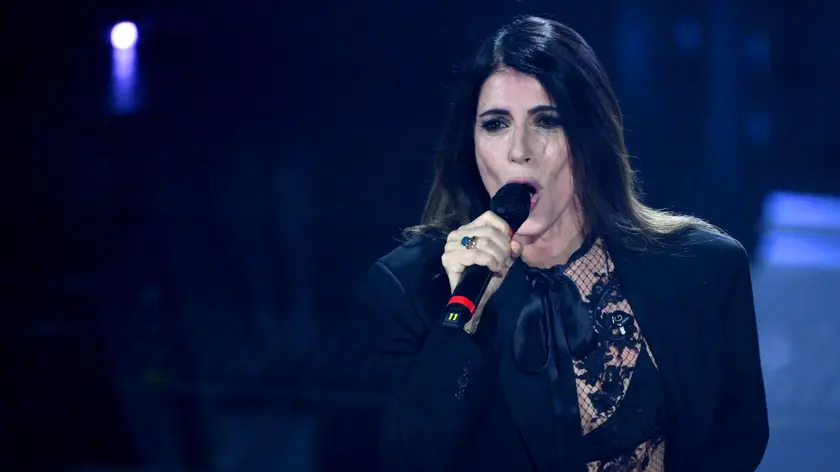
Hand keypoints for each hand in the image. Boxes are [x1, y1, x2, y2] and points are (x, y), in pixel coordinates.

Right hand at [442, 211, 523, 333]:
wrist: (475, 299)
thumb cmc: (487, 277)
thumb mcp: (503, 259)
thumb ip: (511, 249)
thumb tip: (516, 243)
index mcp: (468, 230)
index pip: (488, 217)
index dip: (503, 230)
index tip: (508, 247)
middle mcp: (457, 234)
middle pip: (489, 232)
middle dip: (503, 248)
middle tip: (504, 262)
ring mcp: (450, 246)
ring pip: (484, 242)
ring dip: (497, 257)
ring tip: (498, 267)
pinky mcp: (449, 258)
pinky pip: (476, 254)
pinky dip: (489, 261)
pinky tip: (492, 268)